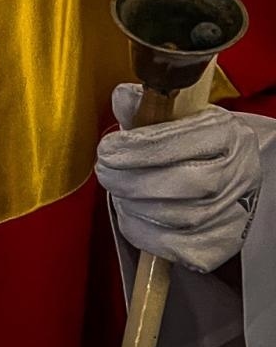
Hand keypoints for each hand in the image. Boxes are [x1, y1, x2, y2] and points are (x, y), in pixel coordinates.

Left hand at [97, 83, 262, 272]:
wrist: (222, 173)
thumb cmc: (187, 143)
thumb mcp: (169, 116)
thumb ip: (143, 107)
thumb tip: (124, 98)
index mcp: (227, 133)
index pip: (184, 141)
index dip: (138, 148)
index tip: (107, 149)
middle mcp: (240, 172)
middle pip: (187, 183)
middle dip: (133, 180)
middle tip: (105, 173)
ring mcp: (236, 209)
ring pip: (182, 218)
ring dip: (136, 208)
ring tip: (119, 194)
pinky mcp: (224, 242)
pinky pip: (181, 248)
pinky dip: (147, 236)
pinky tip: (133, 218)